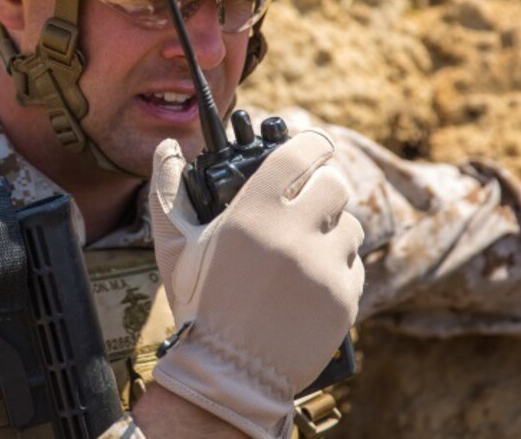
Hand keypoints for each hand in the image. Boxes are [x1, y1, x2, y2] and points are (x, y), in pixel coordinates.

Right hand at [148, 130, 364, 438]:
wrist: (229, 375)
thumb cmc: (199, 305)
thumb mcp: (174, 248)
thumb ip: (168, 191)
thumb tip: (166, 148)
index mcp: (253, 214)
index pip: (301, 153)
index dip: (309, 145)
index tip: (308, 149)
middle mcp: (294, 235)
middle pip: (335, 183)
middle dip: (323, 188)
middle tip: (307, 202)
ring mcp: (324, 268)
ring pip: (349, 225)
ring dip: (330, 231)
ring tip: (302, 251)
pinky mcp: (345, 298)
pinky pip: (354, 265)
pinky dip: (336, 268)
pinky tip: (308, 283)